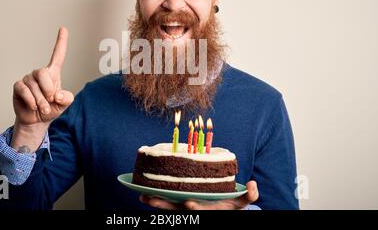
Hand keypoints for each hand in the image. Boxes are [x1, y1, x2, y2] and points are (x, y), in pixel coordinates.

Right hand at [12, 27, 73, 126]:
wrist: (37, 120)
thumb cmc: (51, 108)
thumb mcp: (63, 104)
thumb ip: (66, 98)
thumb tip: (58, 94)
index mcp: (53, 74)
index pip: (58, 55)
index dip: (61, 42)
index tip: (64, 28)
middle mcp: (40, 73)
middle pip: (43, 72)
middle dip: (48, 89)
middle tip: (50, 101)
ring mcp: (28, 79)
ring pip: (34, 86)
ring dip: (40, 101)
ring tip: (42, 108)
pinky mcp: (18, 87)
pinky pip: (24, 90)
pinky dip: (31, 100)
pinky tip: (33, 106)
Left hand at [139, 181, 258, 209]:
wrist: (221, 213)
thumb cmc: (230, 207)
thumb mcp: (242, 203)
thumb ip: (249, 195)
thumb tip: (254, 184)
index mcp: (209, 210)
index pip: (201, 211)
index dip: (195, 209)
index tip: (189, 204)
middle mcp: (194, 211)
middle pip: (178, 211)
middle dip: (166, 207)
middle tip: (154, 201)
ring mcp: (184, 210)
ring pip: (169, 209)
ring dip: (156, 204)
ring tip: (143, 197)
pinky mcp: (177, 207)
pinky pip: (165, 205)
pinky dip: (154, 200)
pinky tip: (142, 195)